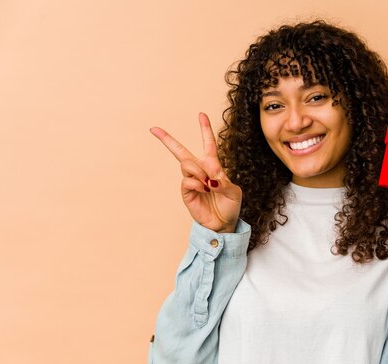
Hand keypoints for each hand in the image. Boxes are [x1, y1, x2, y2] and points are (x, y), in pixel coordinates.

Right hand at [150, 113, 242, 232]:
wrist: (224, 224)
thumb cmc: (230, 207)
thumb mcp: (233, 191)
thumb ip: (223, 180)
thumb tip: (209, 175)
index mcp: (213, 166)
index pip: (208, 144)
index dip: (205, 129)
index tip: (201, 114)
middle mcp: (200, 171)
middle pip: (181, 151)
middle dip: (167, 139)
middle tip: (153, 129)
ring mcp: (191, 181)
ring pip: (187, 164)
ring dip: (199, 172)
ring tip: (209, 185)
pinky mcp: (186, 192)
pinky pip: (187, 180)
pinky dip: (197, 183)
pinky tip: (204, 190)